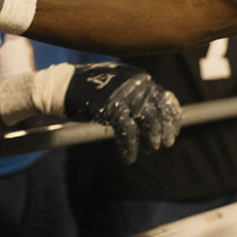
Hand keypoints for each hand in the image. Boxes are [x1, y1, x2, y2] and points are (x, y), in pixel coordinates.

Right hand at [57, 63, 181, 163]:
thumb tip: (155, 114)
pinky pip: (127, 132)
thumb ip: (137, 95)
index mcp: (140, 78)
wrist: (64, 85)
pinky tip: (128, 158)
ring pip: (147, 120)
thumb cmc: (92, 87)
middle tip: (164, 144)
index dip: (172, 117)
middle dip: (164, 130)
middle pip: (159, 111)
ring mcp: (125, 94)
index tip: (173, 131)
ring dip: (149, 139)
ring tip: (148, 150)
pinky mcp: (111, 107)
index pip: (165, 97)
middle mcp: (136, 84)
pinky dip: (129, 148)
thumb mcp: (120, 85)